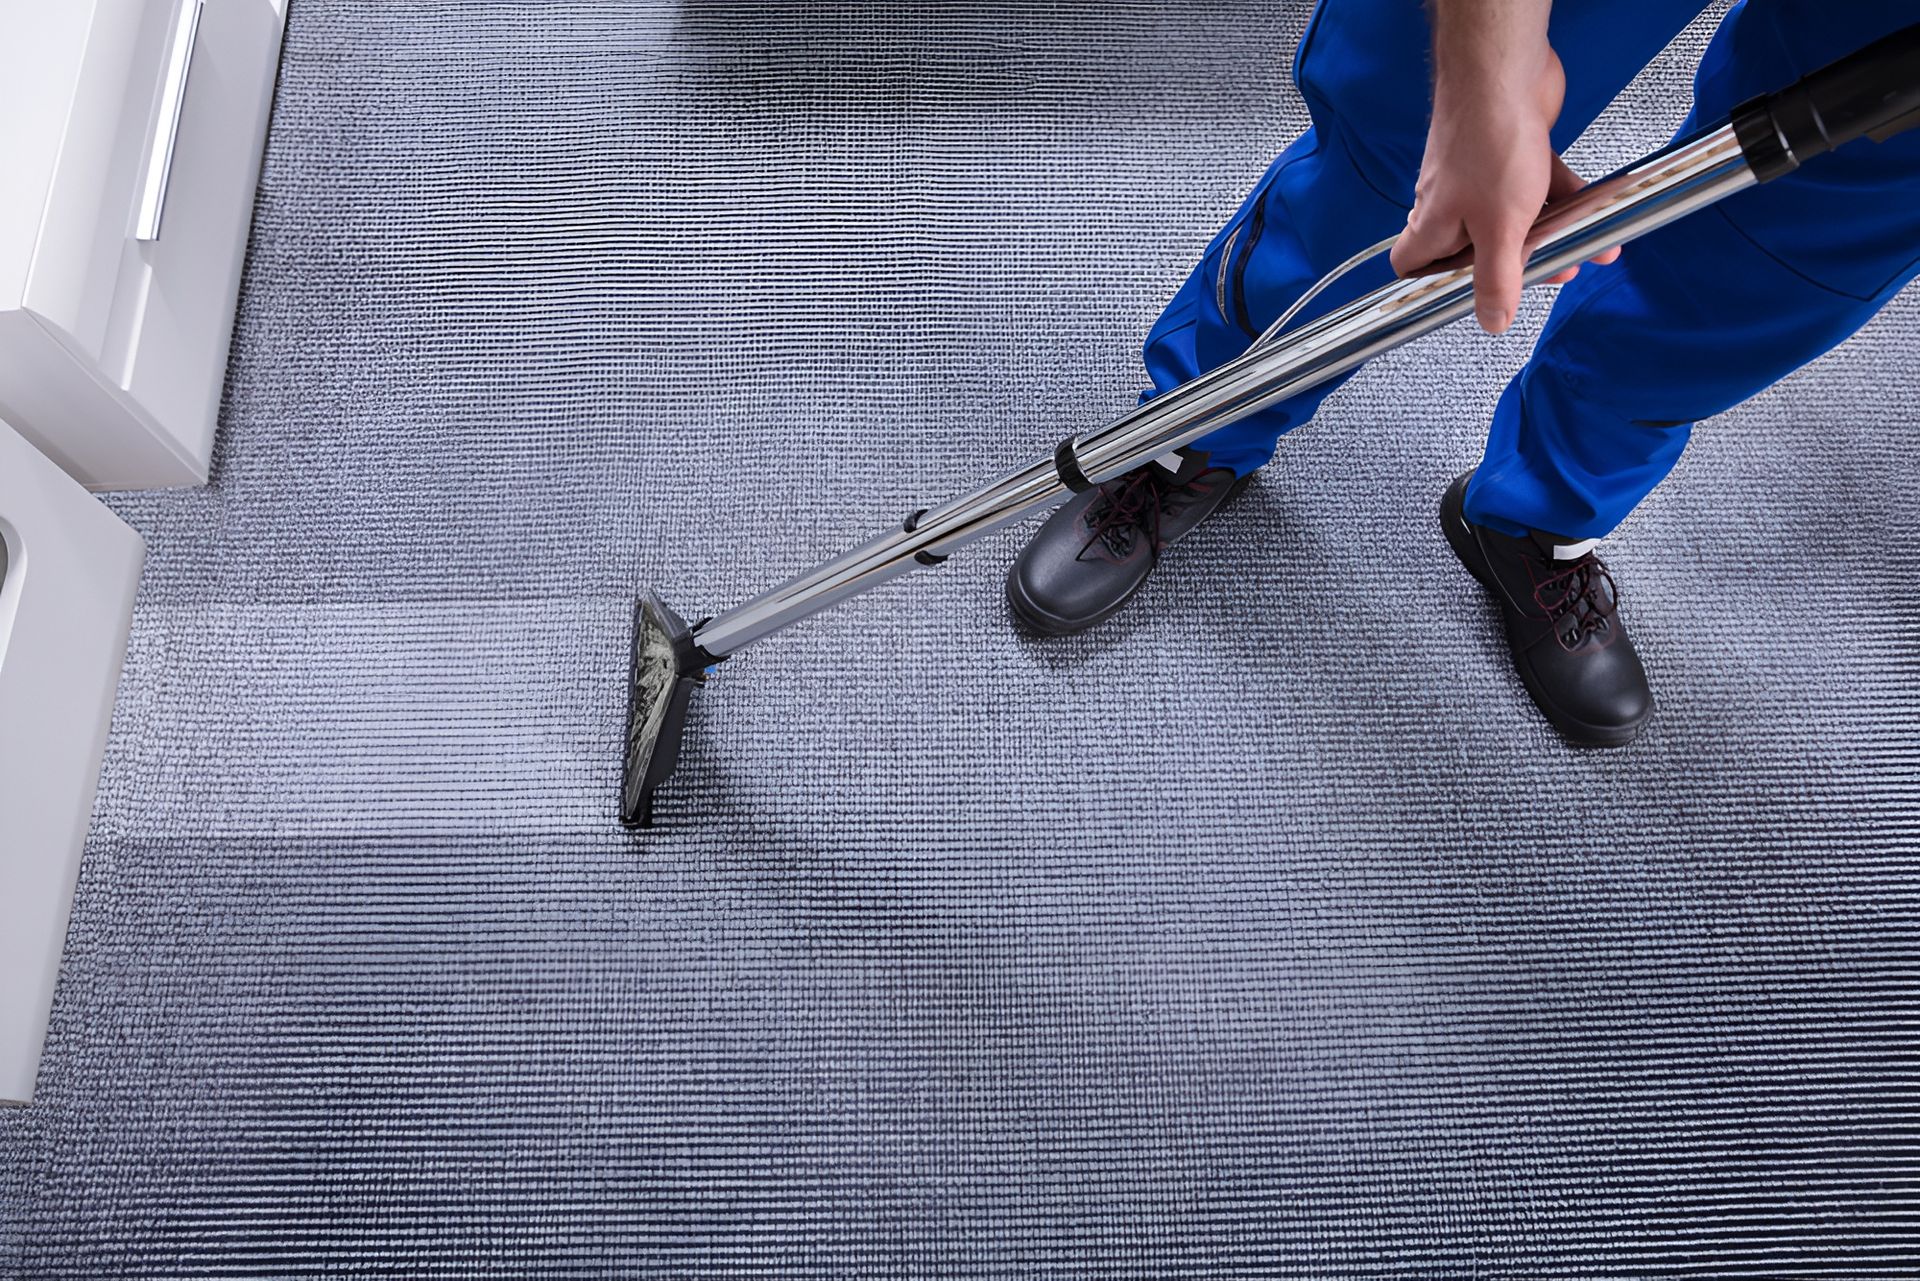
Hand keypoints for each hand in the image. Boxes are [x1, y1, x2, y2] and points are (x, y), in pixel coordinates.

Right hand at [1388, 42, 1619, 333]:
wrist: (1506, 70)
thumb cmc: (1489, 141)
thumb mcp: (1499, 228)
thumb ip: (1497, 279)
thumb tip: (1492, 321)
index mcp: (1434, 225)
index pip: (1411, 265)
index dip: (1428, 285)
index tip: (1459, 296)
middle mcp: (1450, 201)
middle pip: (1473, 248)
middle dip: (1515, 263)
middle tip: (1546, 271)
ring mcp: (1481, 174)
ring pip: (1513, 216)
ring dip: (1552, 232)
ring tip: (1585, 244)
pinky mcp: (1511, 151)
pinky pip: (1538, 185)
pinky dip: (1565, 196)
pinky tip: (1595, 202)